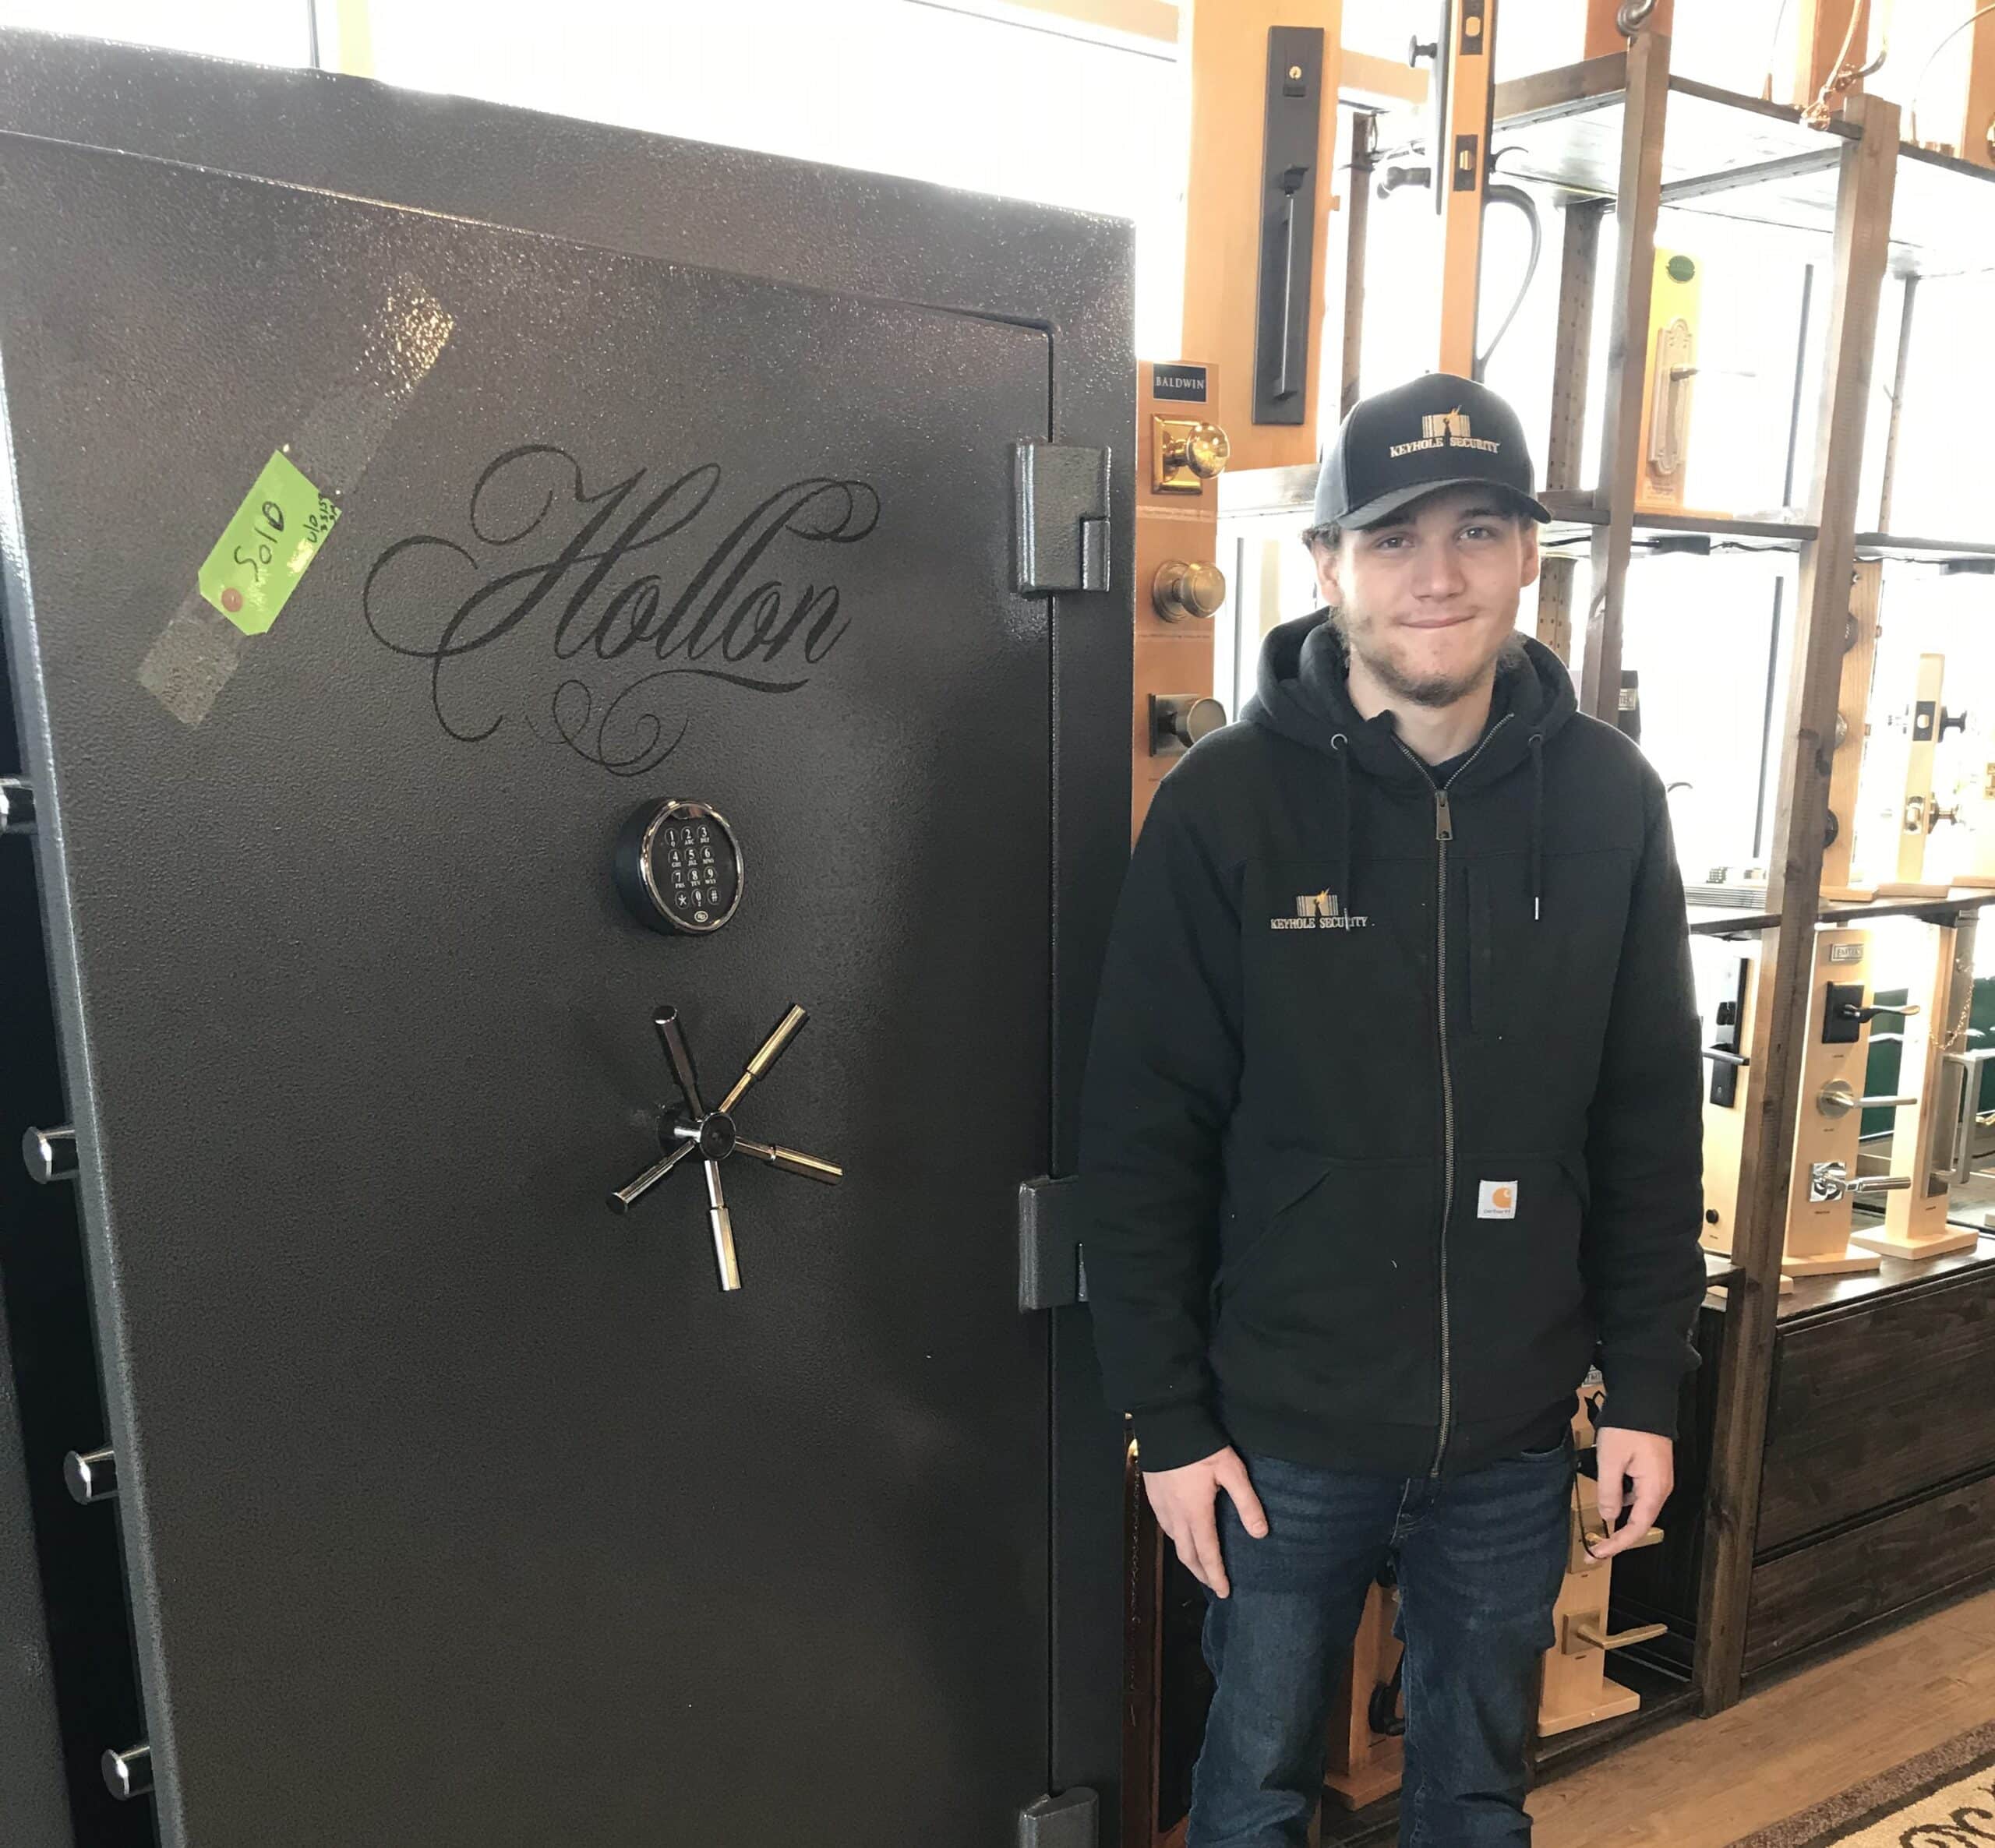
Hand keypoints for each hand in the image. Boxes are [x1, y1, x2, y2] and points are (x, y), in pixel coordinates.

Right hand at [1143, 1447, 1267, 1598]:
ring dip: (1188, 1557)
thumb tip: (1260, 1534)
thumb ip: (1246, 1502)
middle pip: (1187, 1555)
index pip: (1207, 1553)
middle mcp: (1175, 1515)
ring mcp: (1161, 1505)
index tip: (1224, 1592)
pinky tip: (1182, 1534)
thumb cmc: (1201, 1446)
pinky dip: (1177, 1539)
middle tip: (1213, 1584)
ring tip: (1200, 1563)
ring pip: (1174, 1541)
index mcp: (1196, 1512)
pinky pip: (1165, 1526)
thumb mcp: (1231, 1470)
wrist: (1166, 1422)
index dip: (1216, 1575)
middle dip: (1201, 1573)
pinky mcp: (1152, 1494)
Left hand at [1587, 1427, 1672, 1559]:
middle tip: (1597, 1546)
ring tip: (1600, 1527)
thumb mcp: (1611, 1460)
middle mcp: (1661, 1487)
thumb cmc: (1628, 1427)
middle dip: (1619, 1535)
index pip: (1637, 1527)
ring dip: (1621, 1518)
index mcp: (1654, 1489)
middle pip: (1640, 1520)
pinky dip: (1624, 1500)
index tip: (1599, 1554)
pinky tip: (1610, 1497)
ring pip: (1639, 1506)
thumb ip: (1609, 1491)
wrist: (1643, 1399)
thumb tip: (1609, 1517)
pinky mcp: (1653, 1468)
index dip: (1618, 1544)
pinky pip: (1639, 1492)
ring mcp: (1659, 1478)